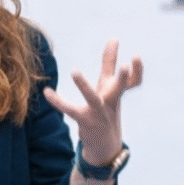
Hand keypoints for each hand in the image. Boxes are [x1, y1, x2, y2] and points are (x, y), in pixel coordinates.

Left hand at [43, 38, 142, 164]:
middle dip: (124, 77)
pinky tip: (47, 92)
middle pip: (119, 88)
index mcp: (115, 93)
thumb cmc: (106, 110)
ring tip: (74, 71)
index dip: (136, 68)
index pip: (130, 79)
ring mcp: (98, 112)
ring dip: (84, 86)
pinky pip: (70, 109)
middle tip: (125, 64)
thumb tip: (114, 38)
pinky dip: (58, 101)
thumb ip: (109, 65)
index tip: (123, 43)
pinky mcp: (85, 121)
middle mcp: (110, 102)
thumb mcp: (109, 87)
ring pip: (92, 98)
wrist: (106, 145)